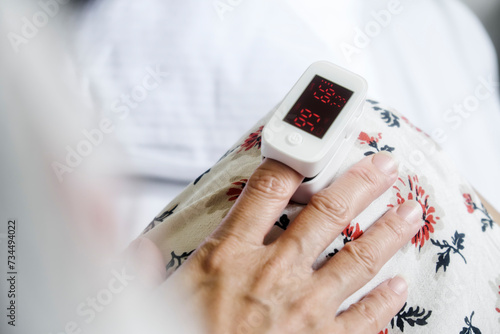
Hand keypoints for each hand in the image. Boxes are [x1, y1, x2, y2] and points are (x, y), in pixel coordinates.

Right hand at [137, 152, 422, 332]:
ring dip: (389, 231)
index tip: (311, 147)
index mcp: (230, 255)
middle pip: (327, 214)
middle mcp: (273, 273)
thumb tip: (136, 242)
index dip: (290, 162)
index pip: (266, 190)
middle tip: (385, 166)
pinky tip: (399, 283)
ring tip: (410, 211)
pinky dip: (385, 299)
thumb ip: (144, 264)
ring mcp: (304, 308)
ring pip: (358, 257)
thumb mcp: (153, 297)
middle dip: (361, 184)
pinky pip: (365, 317)